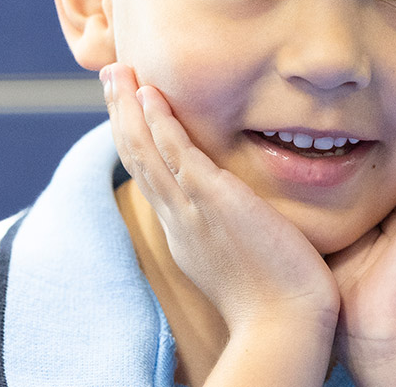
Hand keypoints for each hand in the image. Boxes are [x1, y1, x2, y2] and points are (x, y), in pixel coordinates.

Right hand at [102, 63, 338, 345]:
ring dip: (128, 107)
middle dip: (121, 115)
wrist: (284, 325)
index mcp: (185, 230)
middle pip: (137, 158)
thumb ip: (240, 231)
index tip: (131, 110)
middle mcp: (178, 218)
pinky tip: (149, 93)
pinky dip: (158, 122)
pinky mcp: (212, 201)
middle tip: (112, 76)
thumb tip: (250, 219)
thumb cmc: (279, 299)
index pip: (153, 176)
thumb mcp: (247, 256)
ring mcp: (190, 209)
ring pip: (145, 150)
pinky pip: (175, 153)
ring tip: (118, 71)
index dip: (138, 140)